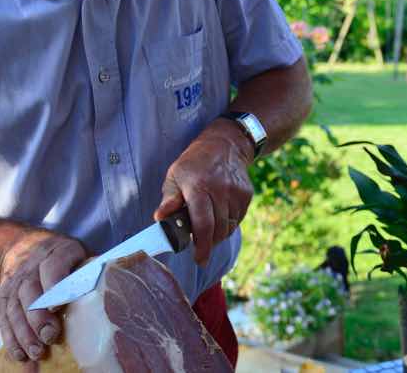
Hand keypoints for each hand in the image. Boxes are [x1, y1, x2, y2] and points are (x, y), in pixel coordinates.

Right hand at [0, 231, 86, 361]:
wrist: (24, 248)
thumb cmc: (65, 258)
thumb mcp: (80, 254)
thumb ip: (93, 270)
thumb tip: (117, 291)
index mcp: (57, 252)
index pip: (52, 266)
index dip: (53, 285)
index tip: (57, 306)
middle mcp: (32, 266)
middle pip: (30, 292)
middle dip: (39, 317)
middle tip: (50, 337)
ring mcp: (16, 282)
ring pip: (15, 308)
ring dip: (25, 333)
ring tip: (37, 352)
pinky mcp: (5, 297)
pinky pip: (5, 319)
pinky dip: (11, 339)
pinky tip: (20, 355)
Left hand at [154, 119, 254, 267]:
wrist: (225, 145)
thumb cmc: (194, 163)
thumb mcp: (175, 176)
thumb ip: (169, 199)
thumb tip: (160, 218)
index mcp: (199, 187)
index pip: (203, 224)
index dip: (202, 246)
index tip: (200, 260)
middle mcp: (221, 190)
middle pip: (218, 230)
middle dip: (208, 242)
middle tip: (199, 242)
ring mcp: (236, 193)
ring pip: (229, 227)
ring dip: (218, 234)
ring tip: (208, 225)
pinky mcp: (247, 195)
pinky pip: (237, 220)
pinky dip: (228, 224)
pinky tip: (219, 214)